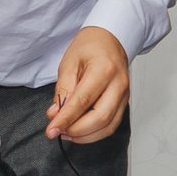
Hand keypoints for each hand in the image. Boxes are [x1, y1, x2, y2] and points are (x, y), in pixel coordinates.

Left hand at [48, 26, 128, 141]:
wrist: (109, 40)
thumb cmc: (90, 47)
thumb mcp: (69, 64)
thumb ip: (62, 91)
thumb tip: (55, 114)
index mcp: (104, 69)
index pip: (83, 101)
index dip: (66, 119)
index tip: (52, 130)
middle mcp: (118, 84)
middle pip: (100, 118)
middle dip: (76, 130)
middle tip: (58, 130)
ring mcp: (124, 95)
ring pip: (107, 126)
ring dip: (85, 135)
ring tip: (66, 132)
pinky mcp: (124, 103)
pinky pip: (111, 125)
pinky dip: (94, 133)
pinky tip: (79, 130)